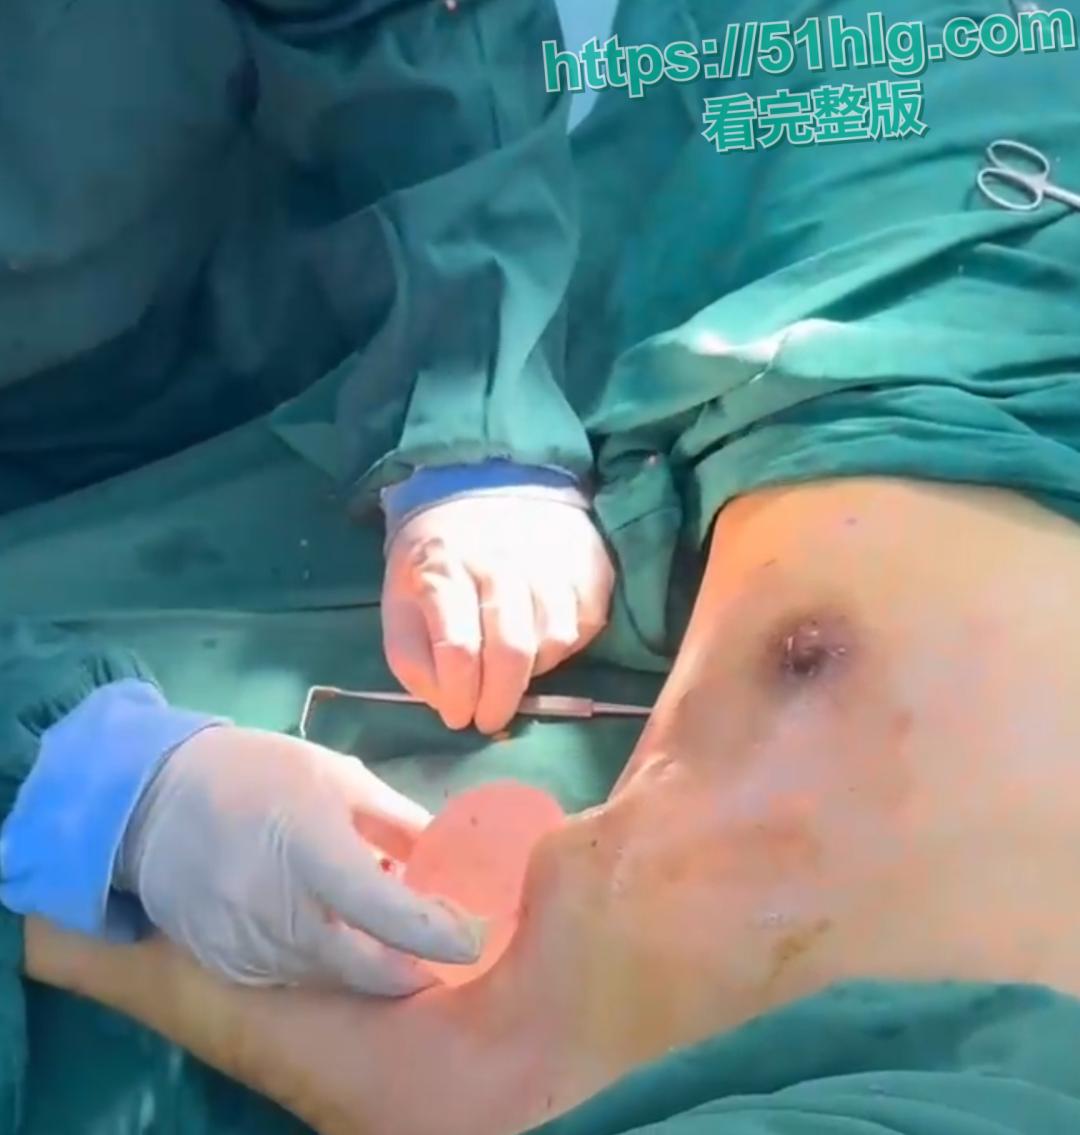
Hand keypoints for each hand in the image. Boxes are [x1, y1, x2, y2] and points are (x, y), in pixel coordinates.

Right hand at [113, 727, 483, 995]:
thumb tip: (446, 855)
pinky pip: (292, 976)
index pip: (386, 912)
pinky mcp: (225, 965)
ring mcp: (245, 945)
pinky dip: (321, 960)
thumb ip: (395, 819)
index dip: (438, 932)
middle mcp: (276, 909)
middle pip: (364, 968)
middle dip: (411, 968)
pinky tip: (325, 926)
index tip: (473, 935)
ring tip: (378, 924)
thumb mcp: (338, 777)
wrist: (155, 800)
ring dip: (366, 961)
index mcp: (311, 848)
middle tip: (437, 950)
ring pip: (330, 976)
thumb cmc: (260, 775)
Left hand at [381, 496, 614, 733]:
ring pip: (554, 640)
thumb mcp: (401, 599)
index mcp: (444, 568)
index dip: (460, 696)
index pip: (459, 650)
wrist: (488, 484)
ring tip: (512, 672)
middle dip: (500, 700)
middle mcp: (501, 561)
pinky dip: (566, 646)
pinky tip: (542, 643)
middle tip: (490, 720)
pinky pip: (587, 624)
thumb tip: (444, 701)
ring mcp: (551, 559)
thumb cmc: (440, 556)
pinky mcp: (589, 563)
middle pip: (512, 649)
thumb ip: (411, 655)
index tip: (457, 718)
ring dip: (533, 671)